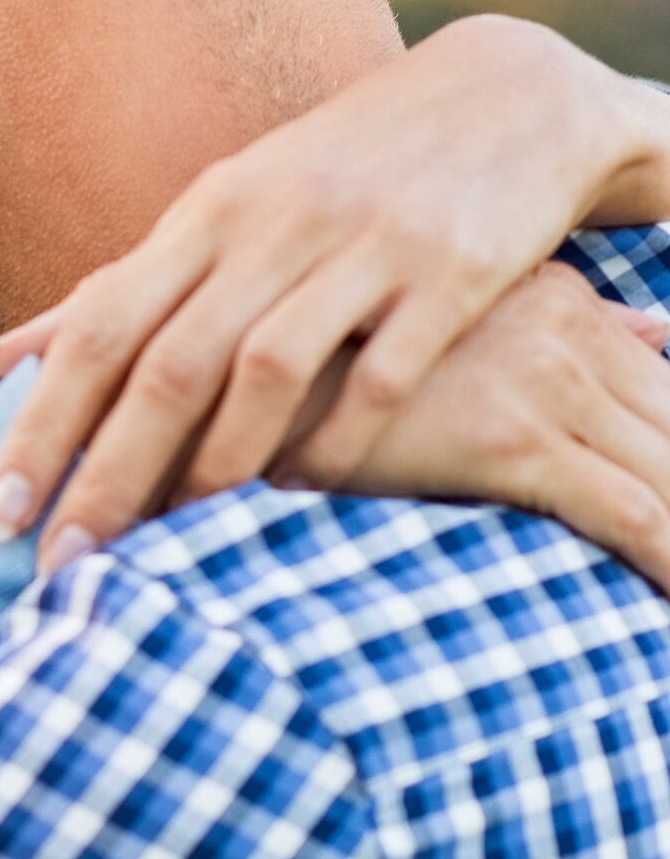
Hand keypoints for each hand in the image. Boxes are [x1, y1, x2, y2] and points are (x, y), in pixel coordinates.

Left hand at [0, 16, 667, 572]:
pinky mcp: (450, 273)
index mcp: (200, 218)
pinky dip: (339, 440)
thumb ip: (116, 293)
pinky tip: (300, 500)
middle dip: (106, 471)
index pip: (94, 331)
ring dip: (214, 466)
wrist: (499, 99)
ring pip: (266, 368)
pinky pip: (385, 374)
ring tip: (170, 549)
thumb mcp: (215, 215)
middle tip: (59, 565)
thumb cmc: (328, 177)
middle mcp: (267, 229)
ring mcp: (360, 246)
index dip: (39, 425)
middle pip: (166, 363)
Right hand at [297, 264, 669, 587]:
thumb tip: (657, 330)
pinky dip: (668, 561)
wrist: (233, 362)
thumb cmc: (330, 356)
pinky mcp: (513, 440)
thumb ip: (562, 316)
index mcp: (551, 297)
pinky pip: (635, 516)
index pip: (667, 377)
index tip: (668, 473)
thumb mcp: (449, 315)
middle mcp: (563, 329)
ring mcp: (543, 380)